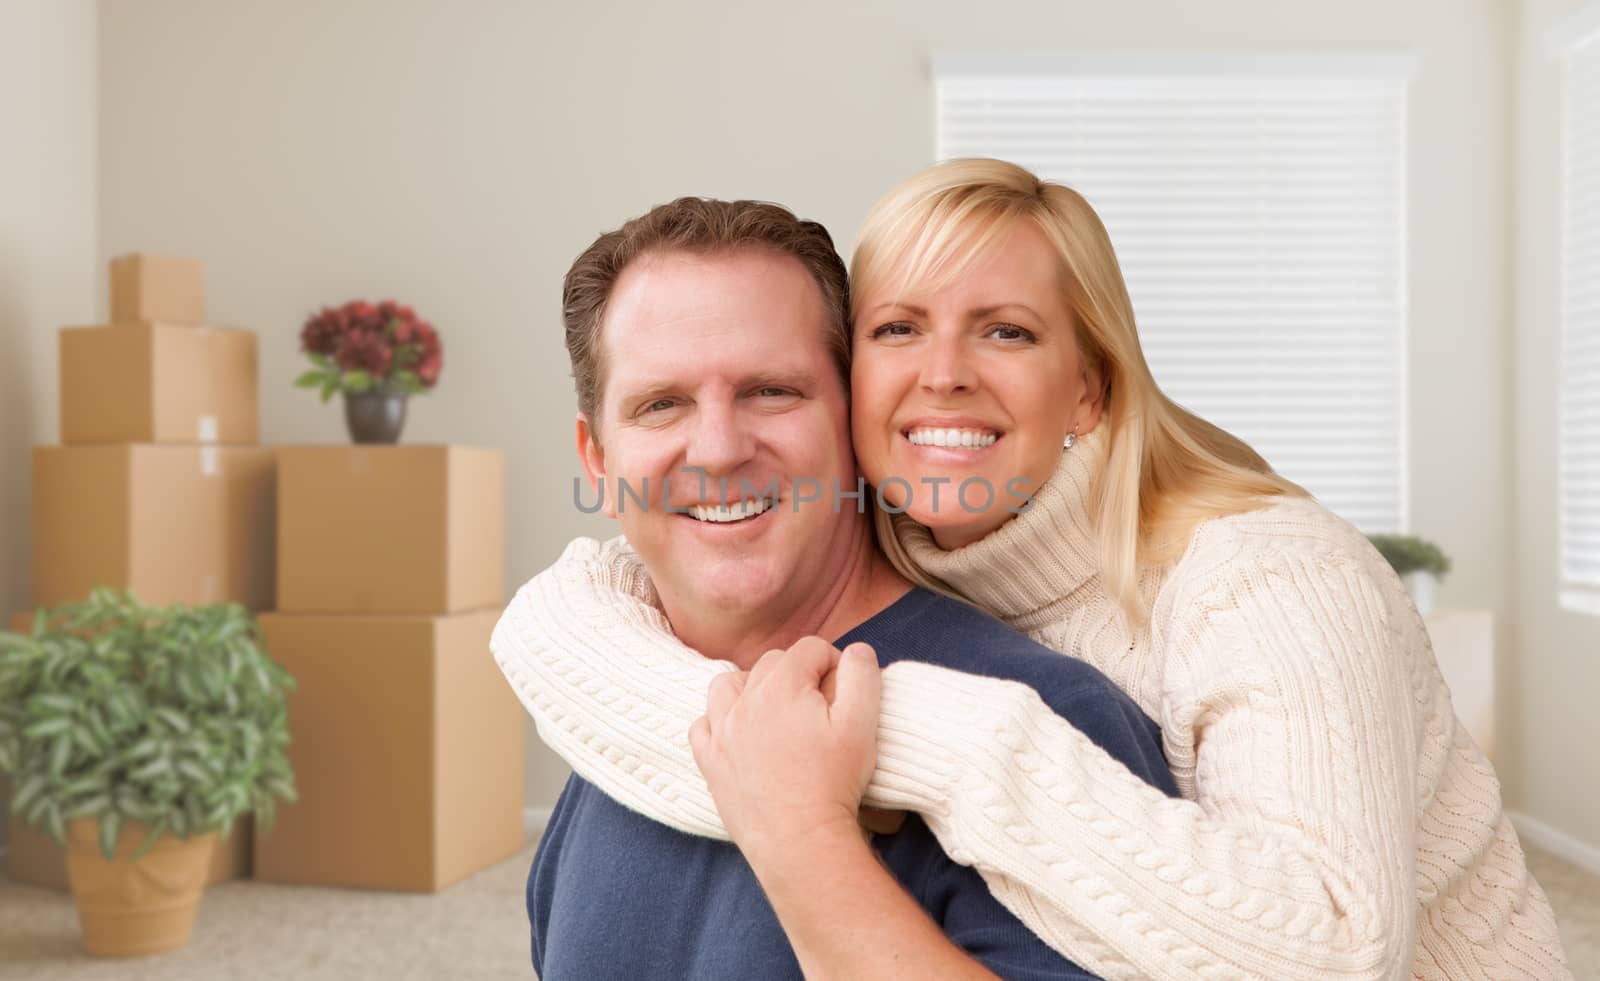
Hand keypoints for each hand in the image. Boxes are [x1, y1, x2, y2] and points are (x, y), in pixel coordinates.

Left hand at [688, 637, 881, 862]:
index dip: (833, 662)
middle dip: (797, 674)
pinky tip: (740, 736)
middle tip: (820, 707)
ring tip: (775, 711)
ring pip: (728, 685)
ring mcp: (721, 732)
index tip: (845, 691)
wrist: (800, 842)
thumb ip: (862, 676)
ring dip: (751, 688)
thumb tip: (857, 650)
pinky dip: (719, 722)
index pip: (809, 649)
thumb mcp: (862, 724)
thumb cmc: (834, 783)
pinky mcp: (710, 762)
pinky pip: (702, 725)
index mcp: (782, 686)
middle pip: (771, 663)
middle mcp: (744, 702)